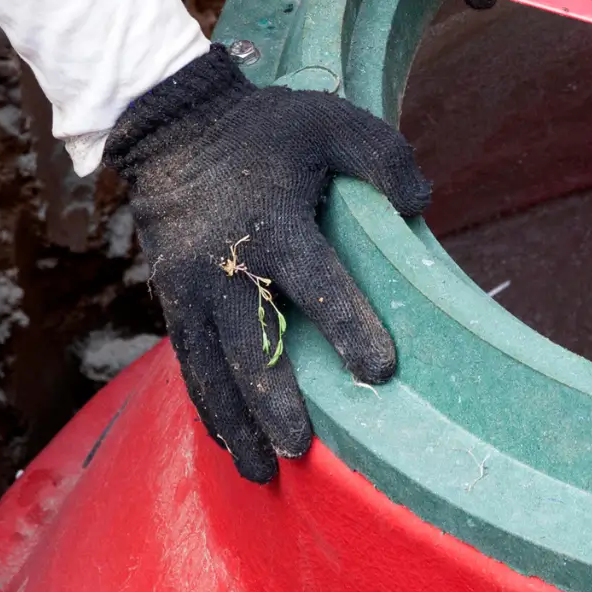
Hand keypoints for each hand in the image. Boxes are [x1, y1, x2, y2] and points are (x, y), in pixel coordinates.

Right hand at [104, 45, 431, 481]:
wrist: (173, 123)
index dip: (349, 327)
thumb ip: (383, 158)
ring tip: (263, 470)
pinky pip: (189, 363)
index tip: (379, 371)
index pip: (316, 283)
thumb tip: (420, 205)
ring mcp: (190, 286)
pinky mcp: (171, 298)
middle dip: (276, 401)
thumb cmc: (267, 128)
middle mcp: (226, 264)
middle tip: (303, 446)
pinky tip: (230, 442)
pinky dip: (209, 406)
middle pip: (251, 345)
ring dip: (237, 422)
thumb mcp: (334, 121)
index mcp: (273, 223)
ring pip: (212, 369)